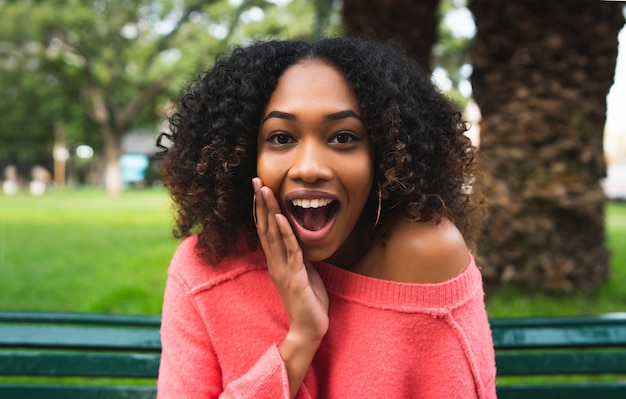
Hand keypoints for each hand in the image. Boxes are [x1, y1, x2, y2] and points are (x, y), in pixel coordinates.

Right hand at [252, 177, 329, 342]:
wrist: (309, 328)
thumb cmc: (309, 301)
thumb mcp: (304, 272)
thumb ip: (298, 257)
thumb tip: (299, 242)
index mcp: (277, 260)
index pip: (265, 229)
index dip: (261, 208)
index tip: (259, 188)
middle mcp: (275, 262)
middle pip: (264, 226)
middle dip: (260, 202)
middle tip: (255, 180)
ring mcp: (283, 268)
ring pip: (273, 234)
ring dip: (269, 211)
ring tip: (264, 191)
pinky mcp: (294, 276)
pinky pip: (289, 250)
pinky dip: (285, 233)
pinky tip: (279, 218)